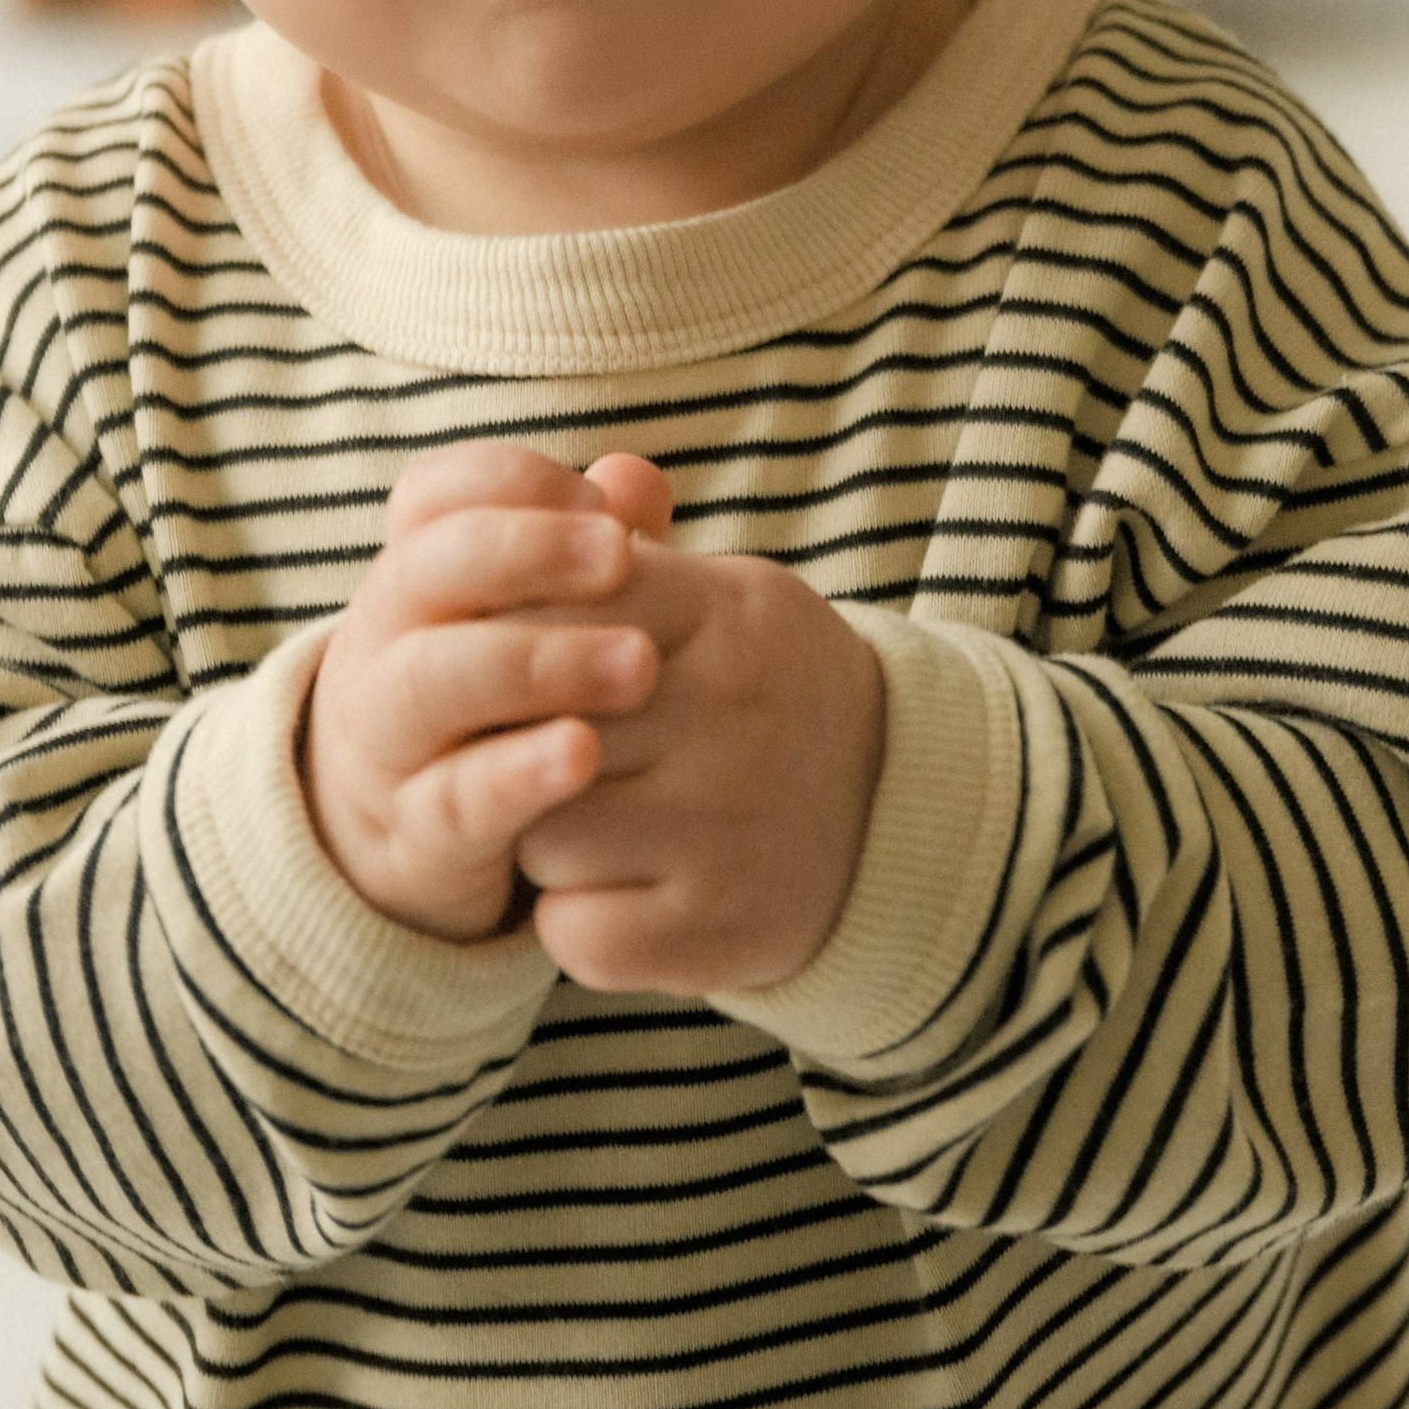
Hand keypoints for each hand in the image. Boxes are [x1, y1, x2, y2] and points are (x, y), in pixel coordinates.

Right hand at [298, 443, 669, 942]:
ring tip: (638, 663)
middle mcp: (383, 644)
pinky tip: (584, 754)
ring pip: (430, 683)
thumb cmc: (502, 695)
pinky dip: (516, 773)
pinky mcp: (416, 834)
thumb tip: (633, 478)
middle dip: (527, 552)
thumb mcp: (537, 617)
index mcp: (414, 574)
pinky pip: (452, 798)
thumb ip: (587, 547)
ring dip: (536, 663)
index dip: (514, 483)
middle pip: (426, 571)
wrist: (412, 835)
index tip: (602, 506)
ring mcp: (388, 742)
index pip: (433, 495)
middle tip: (623, 554)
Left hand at [515, 536, 884, 996]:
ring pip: (542, 836)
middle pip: (535, 726)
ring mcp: (727, 829)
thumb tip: (600, 475)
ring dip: (544, 840)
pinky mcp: (718, 930)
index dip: (515, 647)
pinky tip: (624, 894)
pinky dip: (577, 922)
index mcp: (725, 615)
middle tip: (552, 756)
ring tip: (597, 825)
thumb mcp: (725, 601)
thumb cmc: (763, 695)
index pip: (559, 610)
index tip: (514, 672)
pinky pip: (573, 932)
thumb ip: (633, 549)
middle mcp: (730, 715)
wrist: (894, 814)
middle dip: (520, 748)